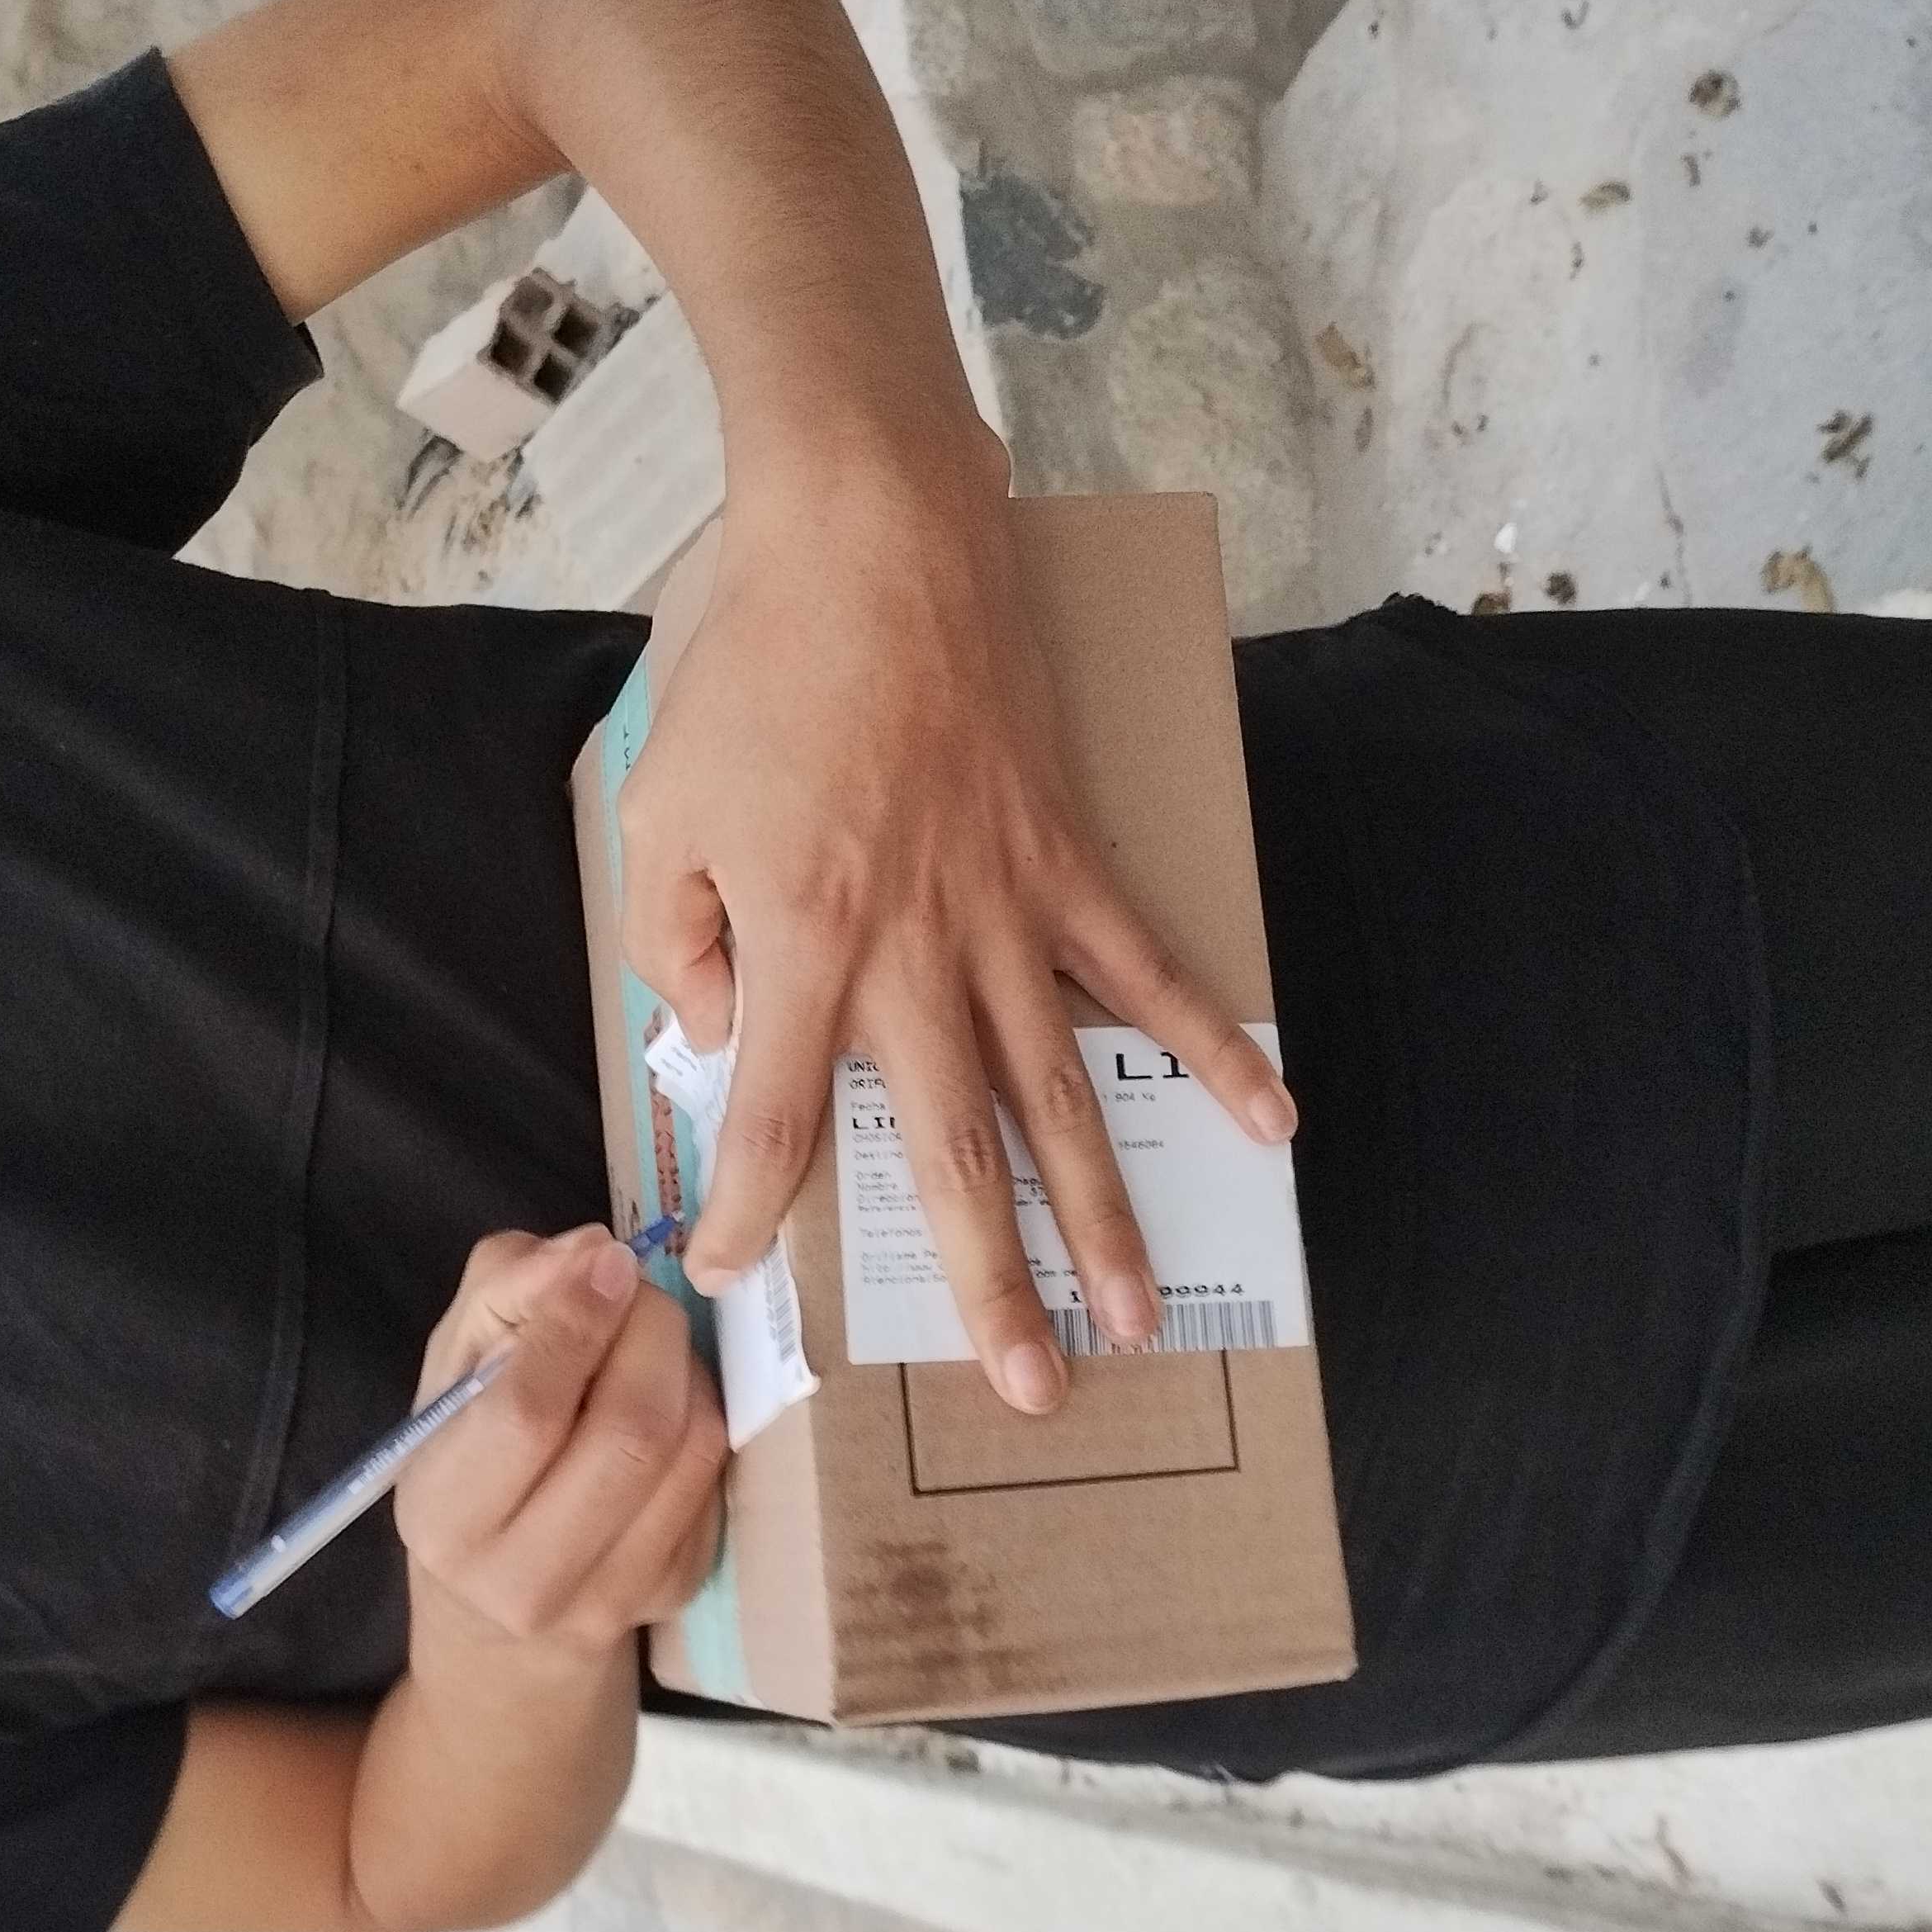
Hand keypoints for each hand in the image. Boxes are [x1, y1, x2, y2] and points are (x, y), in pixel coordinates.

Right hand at [393, 1226, 727, 1661]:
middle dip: (649, 1333)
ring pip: (689, 1449)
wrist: (499, 1615)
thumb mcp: (453, 1371)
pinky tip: (669, 1404)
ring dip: (686, 1369)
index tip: (610, 1258)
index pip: (526, 1410)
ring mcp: (607, 1599)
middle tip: (637, 1294)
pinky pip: (717, 1479)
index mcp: (445, 1513)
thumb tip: (593, 1249)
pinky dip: (705, 1417)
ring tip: (651, 1346)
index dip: (578, 1322)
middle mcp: (521, 1576)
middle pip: (629, 1429)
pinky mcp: (675, 1595)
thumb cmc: (467, 1462)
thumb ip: (505, 1291)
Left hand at [619, 440, 1294, 1412]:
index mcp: (801, 948)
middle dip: (986, 1279)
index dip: (749, 1211)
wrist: (873, 542)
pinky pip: (1151, 974)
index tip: (729, 1274)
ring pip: (1064, 1093)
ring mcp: (1009, 913)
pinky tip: (1269, 1130)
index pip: (771, 1120)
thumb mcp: (662, 809)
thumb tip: (705, 1038)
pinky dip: (1213, 1052)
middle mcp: (915, 955)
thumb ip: (675, 940)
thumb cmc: (756, 673)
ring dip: (1105, 1212)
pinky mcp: (1072, 862)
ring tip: (1133, 1318)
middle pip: (951, 1150)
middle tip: (1022, 1389)